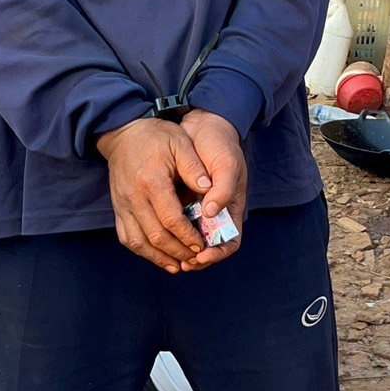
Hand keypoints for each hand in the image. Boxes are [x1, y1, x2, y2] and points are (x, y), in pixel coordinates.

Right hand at [97, 117, 211, 273]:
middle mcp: (133, 197)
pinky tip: (157, 257)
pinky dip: (142, 251)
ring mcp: (122, 205)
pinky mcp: (118, 208)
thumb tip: (209, 189)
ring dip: (159, 257)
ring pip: (138, 242)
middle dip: (178, 251)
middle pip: (155, 236)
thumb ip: (194, 167)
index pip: (171, 219)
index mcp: (152, 182)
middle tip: (195, 257)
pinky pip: (126, 237)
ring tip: (178, 265)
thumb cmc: (156, 137)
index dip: (187, 236)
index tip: (202, 243)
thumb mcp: (180, 143)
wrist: (124, 132)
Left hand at [178, 109, 246, 270]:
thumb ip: (223, 189)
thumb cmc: (220, 146)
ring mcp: (198, 211)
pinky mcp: (181, 204)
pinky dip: (169, 237)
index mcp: (231, 209)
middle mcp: (215, 215)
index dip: (217, 253)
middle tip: (182, 262)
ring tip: (169, 256)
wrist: (202, 127)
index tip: (201, 255)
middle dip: (196, 259)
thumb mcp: (227, 164)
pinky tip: (157, 239)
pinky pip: (176, 227)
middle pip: (209, 248)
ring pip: (191, 241)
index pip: (230, 242)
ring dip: (181, 252)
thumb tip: (211, 213)